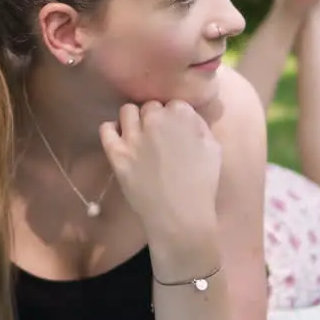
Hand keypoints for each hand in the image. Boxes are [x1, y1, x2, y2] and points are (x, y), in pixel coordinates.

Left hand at [99, 100, 221, 241]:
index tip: (175, 131)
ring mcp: (133, 136)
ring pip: (126, 111)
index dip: (174, 117)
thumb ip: (198, 125)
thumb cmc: (202, 185)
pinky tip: (119, 139)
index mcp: (181, 115)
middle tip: (158, 137)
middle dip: (154, 118)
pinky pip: (105, 129)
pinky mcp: (116, 153)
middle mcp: (155, 119)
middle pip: (150, 106)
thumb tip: (186, 116)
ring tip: (138, 135)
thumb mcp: (213, 149)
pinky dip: (111, 130)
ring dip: (133, 119)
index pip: (173, 103)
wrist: (180, 216)